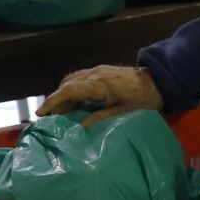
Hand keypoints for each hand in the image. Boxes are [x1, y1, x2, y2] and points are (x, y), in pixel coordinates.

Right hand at [38, 65, 162, 123]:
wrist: (159, 81)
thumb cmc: (143, 100)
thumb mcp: (122, 114)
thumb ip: (99, 118)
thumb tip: (78, 128)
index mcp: (99, 84)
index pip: (68, 90)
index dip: (53, 101)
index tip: (40, 113)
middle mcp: (95, 74)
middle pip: (67, 84)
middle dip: (56, 100)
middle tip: (51, 118)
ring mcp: (98, 70)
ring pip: (72, 80)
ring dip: (64, 94)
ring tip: (61, 112)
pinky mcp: (102, 71)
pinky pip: (80, 78)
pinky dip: (72, 89)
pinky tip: (75, 102)